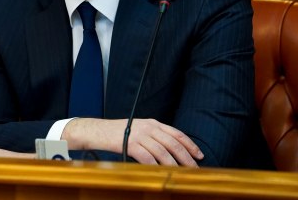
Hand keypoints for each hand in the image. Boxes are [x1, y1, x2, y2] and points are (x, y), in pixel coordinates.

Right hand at [62, 118, 202, 165]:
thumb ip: (154, 136)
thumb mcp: (139, 128)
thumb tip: (172, 151)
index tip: (199, 155)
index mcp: (153, 123)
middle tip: (195, 169)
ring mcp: (140, 135)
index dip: (190, 145)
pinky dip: (156, 167)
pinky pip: (148, 158)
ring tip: (180, 174)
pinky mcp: (130, 144)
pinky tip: (161, 173)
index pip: (177, 133)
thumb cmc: (119, 133)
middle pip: (173, 144)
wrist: (99, 131)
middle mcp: (149, 127)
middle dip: (186, 158)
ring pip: (163, 152)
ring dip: (174, 165)